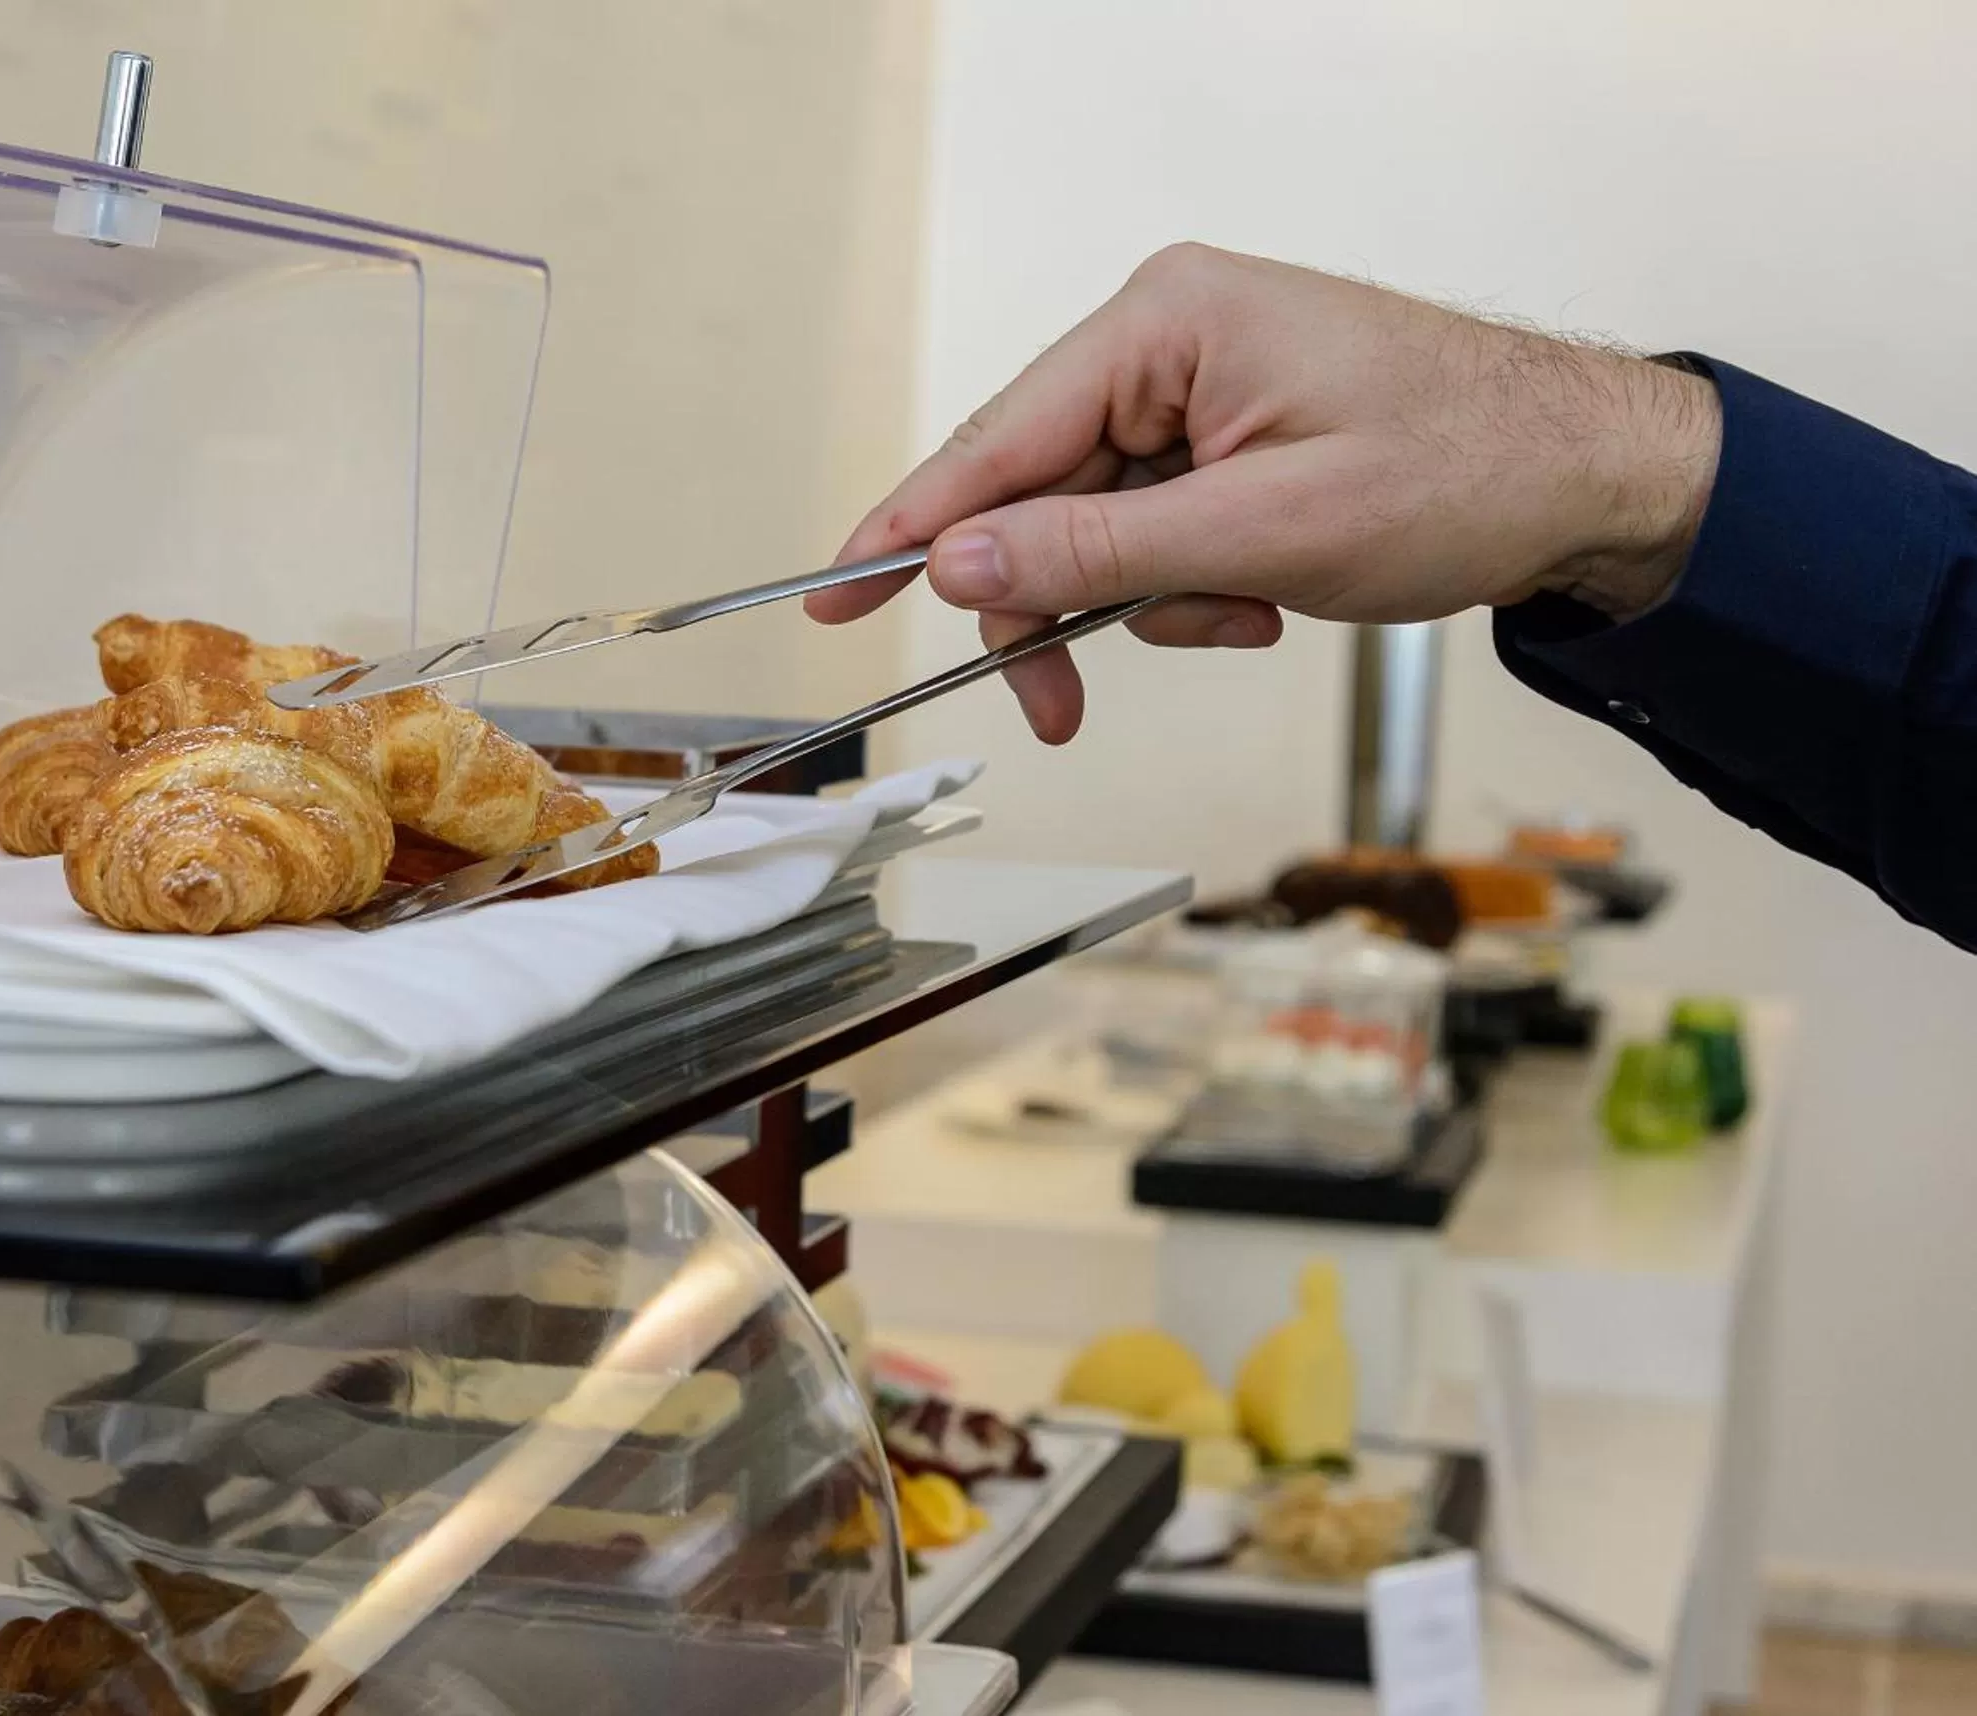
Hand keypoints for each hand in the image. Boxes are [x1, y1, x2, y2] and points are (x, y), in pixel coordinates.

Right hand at [815, 244, 1721, 742]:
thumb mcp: (1264, 533)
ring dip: (1146, 602)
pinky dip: (1188, 587)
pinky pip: (1151, 529)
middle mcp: (1168, 339)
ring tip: (1242, 615)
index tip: (834, 596)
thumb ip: (1096, 553)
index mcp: (1167, 323)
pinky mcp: (1225, 433)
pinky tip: (1260, 598)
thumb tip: (958, 564)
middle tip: (1059, 706)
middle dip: (1058, 604)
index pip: (997, 437)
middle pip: (1034, 495)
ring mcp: (1197, 386)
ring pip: (1092, 528)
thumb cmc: (1465, 470)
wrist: (1591, 478)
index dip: (910, 527)